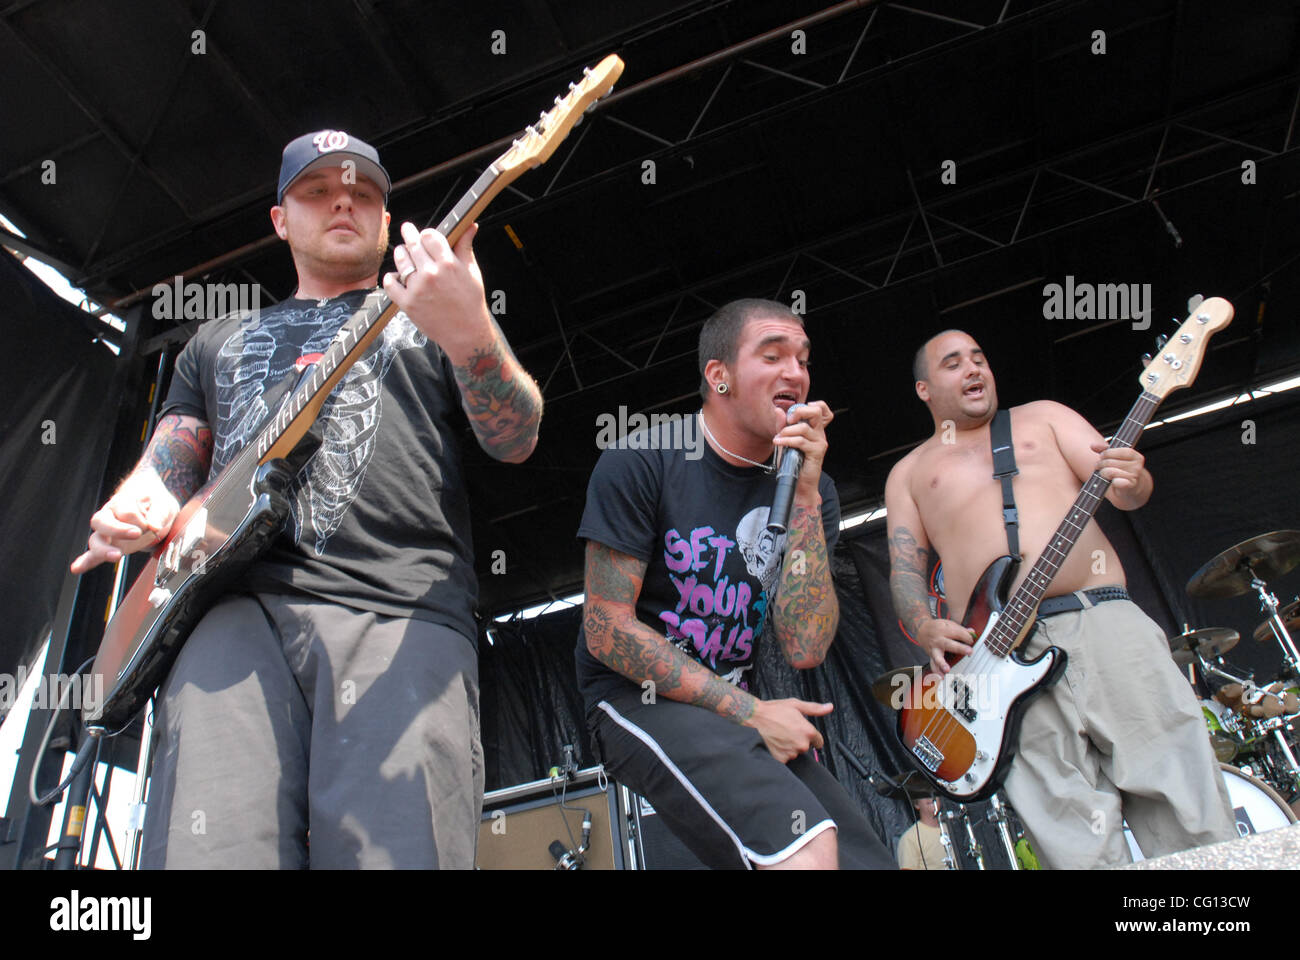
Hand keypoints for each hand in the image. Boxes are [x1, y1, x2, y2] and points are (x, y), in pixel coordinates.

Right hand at [70, 472, 178, 573]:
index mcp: (122, 502)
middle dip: (118, 530)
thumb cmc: (153, 503)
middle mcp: (109, 515)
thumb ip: (158, 514)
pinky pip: (92, 555)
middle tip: (136, 534)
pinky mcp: (108, 546)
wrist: (150, 505)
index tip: (154, 523)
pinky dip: (85, 562)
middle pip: (102, 521)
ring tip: (116, 555)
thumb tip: (154, 527)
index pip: (127, 511)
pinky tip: (77, 568)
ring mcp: (106, 532)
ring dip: (104, 549)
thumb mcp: (162, 504)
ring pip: (96, 539)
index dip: (142, 519)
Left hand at [382, 221, 493, 357]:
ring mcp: (417, 289)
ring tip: (402, 252)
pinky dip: (390, 278)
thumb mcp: (472, 272)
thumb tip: (470, 225)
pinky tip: (395, 276)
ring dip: (400, 253)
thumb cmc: (470, 302)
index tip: (425, 235)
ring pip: (401, 260)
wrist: (466, 333)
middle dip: (409, 233)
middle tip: (406, 229)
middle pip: (413, 244)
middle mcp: (431, 274)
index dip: (427, 233)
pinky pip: (390, 283)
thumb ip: (466, 247)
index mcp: (448, 263)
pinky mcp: (407, 303)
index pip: (430, 235)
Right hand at [745, 698, 831, 762]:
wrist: (754, 718)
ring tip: (779, 735)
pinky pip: (785, 757)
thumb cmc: (774, 710)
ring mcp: (791, 753)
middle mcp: (801, 745)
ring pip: (795, 752)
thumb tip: (829, 707)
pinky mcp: (781, 759)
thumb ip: (815, 709)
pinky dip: (781, 751)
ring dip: (790, 746)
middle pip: (806, 746)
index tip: (802, 731)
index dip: (811, 735)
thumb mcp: (796, 705)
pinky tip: (775, 742)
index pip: (819, 741)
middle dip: (799, 740)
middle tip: (787, 730)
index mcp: (808, 732)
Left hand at [773, 401, 832, 500]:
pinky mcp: (817, 451)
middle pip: (816, 411)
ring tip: (778, 438)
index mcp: (814, 428)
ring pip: (804, 428)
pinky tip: (778, 442)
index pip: (821, 408)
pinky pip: (800, 441)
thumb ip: (782, 425)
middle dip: (799, 412)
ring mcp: (820, 442)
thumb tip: (778, 410)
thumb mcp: (785, 440)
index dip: (808, 406)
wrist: (798, 482)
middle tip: (788, 421)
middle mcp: (819, 433)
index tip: (793, 415)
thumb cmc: (793, 462)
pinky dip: (787, 441)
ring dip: (787, 431)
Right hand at [915, 618, 974, 673]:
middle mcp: (938, 640)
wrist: (922, 629)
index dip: (968, 637)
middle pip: (949, 644)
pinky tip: (941, 677)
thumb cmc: (937, 627)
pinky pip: (933, 664)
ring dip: (942, 663)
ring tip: (947, 669)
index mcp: (944, 630)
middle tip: (969, 651)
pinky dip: (936, 672)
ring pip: (937, 657)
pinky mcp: (931, 656)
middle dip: (960, 648)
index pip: (958, 633)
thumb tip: (973, 633)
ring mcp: (934, 649)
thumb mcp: (948, 623)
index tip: (971, 640)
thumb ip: (961, 629)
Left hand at [1089, 440, 1144, 490]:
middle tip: (1098, 466)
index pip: (1121, 451)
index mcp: (1136, 457)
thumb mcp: (1115, 458)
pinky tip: (1112, 481)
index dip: (1108, 453)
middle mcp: (1137, 466)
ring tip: (1103, 473)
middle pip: (1112, 462)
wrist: (1131, 488)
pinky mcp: (1130, 486)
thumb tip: (1093, 445)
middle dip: (1101, 463)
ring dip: (1103, 473)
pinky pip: (1117, 482)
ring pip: (1111, 472)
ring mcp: (1134, 477)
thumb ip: (1104, 450)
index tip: (1102, 455)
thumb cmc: (1122, 470)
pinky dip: (1112, 481)